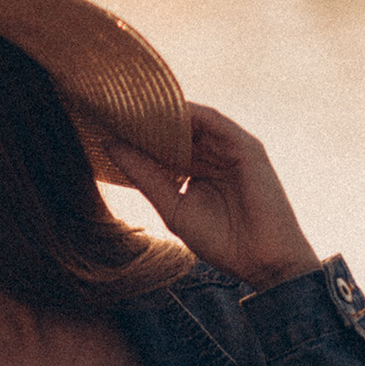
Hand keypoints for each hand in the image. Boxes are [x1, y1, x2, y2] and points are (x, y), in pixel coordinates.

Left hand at [109, 104, 321, 292]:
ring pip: (192, 121)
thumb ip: (145, 176)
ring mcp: (230, 149)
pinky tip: (162, 111)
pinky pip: (213, 121)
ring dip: (162, 111)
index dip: (133, 135)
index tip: (101, 124)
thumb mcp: (172, 206)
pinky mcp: (246, 147)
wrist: (263, 261)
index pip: (161, 145)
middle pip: (174, 129)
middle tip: (108, 106)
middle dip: (143, 118)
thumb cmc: (222, 240)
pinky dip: (188, 113)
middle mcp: (213, 155)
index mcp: (196, 171)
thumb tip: (111, 146)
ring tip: (128, 104)